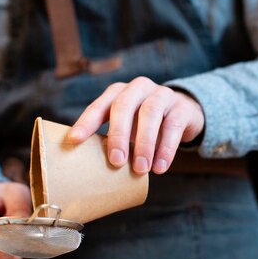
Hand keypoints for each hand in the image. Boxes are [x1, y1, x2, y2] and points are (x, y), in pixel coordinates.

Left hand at [66, 77, 204, 173]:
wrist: (183, 114)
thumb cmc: (144, 125)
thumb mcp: (126, 126)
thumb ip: (111, 138)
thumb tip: (89, 169)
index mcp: (118, 92)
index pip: (99, 106)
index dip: (86, 122)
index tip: (74, 141)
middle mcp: (138, 88)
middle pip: (124, 106)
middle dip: (118, 135)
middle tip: (116, 162)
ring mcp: (161, 95)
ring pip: (150, 113)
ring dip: (144, 144)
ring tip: (140, 170)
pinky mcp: (181, 108)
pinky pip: (173, 126)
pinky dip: (166, 149)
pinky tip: (160, 168)